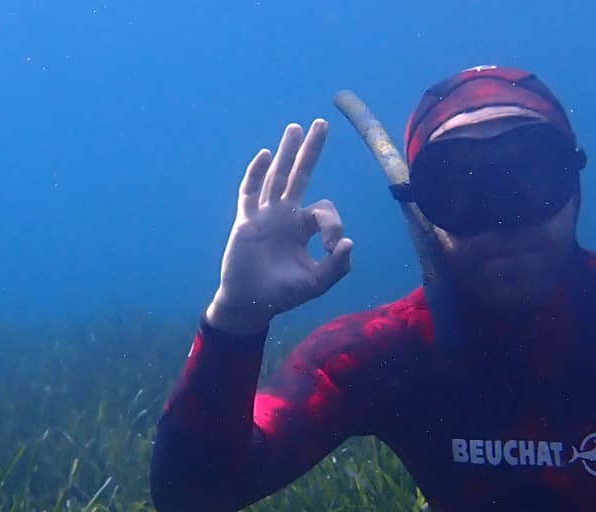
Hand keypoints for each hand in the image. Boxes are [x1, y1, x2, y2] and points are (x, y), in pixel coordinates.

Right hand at [206, 120, 353, 333]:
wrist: (252, 304)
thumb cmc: (284, 294)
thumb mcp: (318, 282)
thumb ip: (337, 266)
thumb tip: (349, 242)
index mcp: (303, 228)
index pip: (324, 210)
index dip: (334, 224)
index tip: (333, 246)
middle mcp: (285, 216)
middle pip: (300, 175)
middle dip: (312, 151)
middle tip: (323, 124)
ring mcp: (265, 215)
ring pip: (277, 177)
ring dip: (288, 152)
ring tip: (296, 127)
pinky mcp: (246, 221)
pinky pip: (250, 192)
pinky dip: (257, 173)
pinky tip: (267, 155)